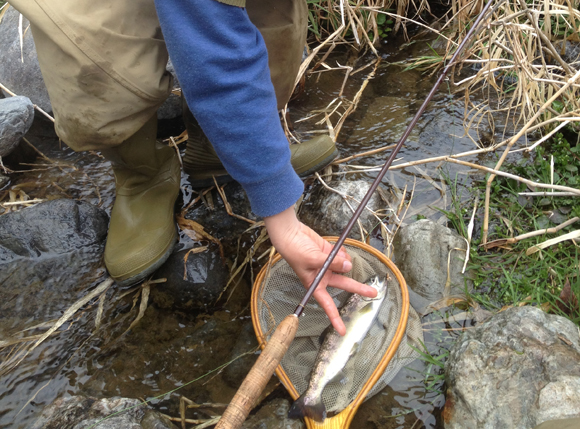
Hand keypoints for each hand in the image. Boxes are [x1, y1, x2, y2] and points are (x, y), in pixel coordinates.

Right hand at [264, 206, 376, 335]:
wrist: (291, 234)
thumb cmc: (294, 251)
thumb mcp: (312, 260)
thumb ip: (332, 263)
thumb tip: (348, 265)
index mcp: (315, 284)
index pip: (327, 304)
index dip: (334, 318)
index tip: (342, 331)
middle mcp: (323, 277)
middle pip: (344, 284)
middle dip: (359, 288)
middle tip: (373, 293)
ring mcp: (328, 265)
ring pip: (345, 266)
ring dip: (343, 260)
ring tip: (333, 253)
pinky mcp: (331, 254)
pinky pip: (343, 255)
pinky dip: (341, 251)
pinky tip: (333, 248)